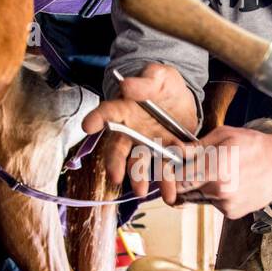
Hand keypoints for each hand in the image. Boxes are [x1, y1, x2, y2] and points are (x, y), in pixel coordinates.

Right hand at [83, 62, 197, 196]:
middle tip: (115, 176)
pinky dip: (167, 182)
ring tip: (143, 192)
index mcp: (125, 110)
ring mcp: (149, 145)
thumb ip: (145, 81)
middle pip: (119, 149)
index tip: (88, 126)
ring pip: (140, 164)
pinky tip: (171, 194)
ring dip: (140, 179)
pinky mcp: (167, 154)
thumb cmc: (164, 84)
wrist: (183, 99)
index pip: (107, 113)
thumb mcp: (159, 76)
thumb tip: (126, 86)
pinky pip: (165, 170)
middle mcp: (132, 132)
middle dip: (116, 163)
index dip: (97, 118)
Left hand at [172, 125, 271, 218]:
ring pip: (198, 198)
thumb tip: (175, 152)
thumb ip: (196, 147)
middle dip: (183, 181)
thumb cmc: (255, 146)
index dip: (170, 175)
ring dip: (200, 187)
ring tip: (221, 172)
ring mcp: (225, 204)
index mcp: (214, 169)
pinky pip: (213, 204)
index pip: (177, 180)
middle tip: (192, 169)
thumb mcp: (224, 136)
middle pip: (183, 192)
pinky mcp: (231, 213)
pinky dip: (216, 195)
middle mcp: (218, 190)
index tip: (169, 170)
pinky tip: (232, 182)